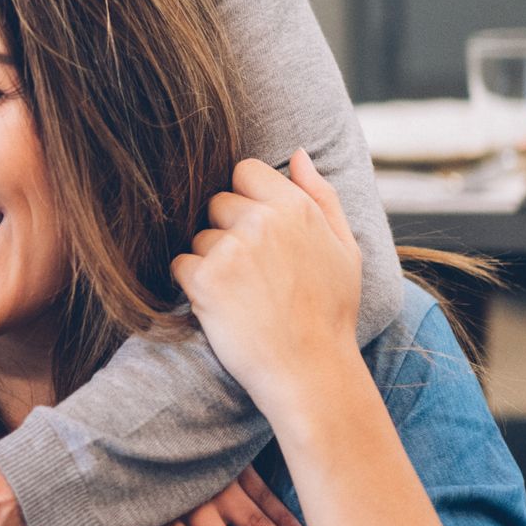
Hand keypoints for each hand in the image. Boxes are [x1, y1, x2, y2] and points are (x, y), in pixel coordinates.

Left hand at [171, 150, 364, 425]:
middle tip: (254, 272)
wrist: (311, 372)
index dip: (246, 198)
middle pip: (217, 202)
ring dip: (211, 261)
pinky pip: (180, 264)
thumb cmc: (330, 313)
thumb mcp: (345, 249)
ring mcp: (231, 249)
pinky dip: (193, 285)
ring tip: (244, 294)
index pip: (244, 170)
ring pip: (199, 236)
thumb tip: (298, 153)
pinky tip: (223, 306)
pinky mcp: (205, 279)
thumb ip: (321, 196)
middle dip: (227, 230)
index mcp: (296, 208)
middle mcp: (263, 221)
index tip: (257, 230)